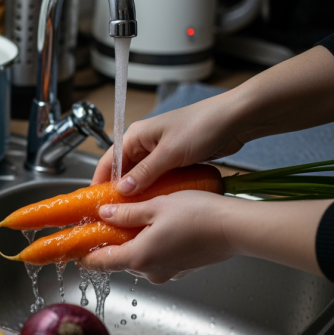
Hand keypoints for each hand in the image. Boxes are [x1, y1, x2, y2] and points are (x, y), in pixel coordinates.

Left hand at [78, 191, 237, 283]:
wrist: (237, 228)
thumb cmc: (199, 215)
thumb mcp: (155, 206)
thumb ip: (125, 213)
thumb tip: (103, 214)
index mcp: (138, 257)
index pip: (101, 263)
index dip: (85, 256)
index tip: (74, 251)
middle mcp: (151, 271)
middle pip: (120, 260)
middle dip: (110, 245)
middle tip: (104, 226)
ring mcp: (168, 273)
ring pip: (140, 260)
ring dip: (133, 245)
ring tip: (133, 222)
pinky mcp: (183, 270)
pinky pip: (159, 260)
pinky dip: (153, 247)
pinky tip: (158, 229)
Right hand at [92, 46, 333, 194]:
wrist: (236, 119)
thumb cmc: (202, 127)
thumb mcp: (170, 153)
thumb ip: (145, 173)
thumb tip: (122, 192)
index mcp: (135, 135)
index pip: (108, 161)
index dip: (100, 183)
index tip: (97, 205)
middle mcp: (144, 143)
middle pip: (123, 171)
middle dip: (120, 192)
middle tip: (117, 215)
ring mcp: (160, 151)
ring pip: (141, 176)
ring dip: (139, 193)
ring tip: (134, 214)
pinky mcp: (175, 158)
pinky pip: (158, 177)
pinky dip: (155, 190)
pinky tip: (156, 205)